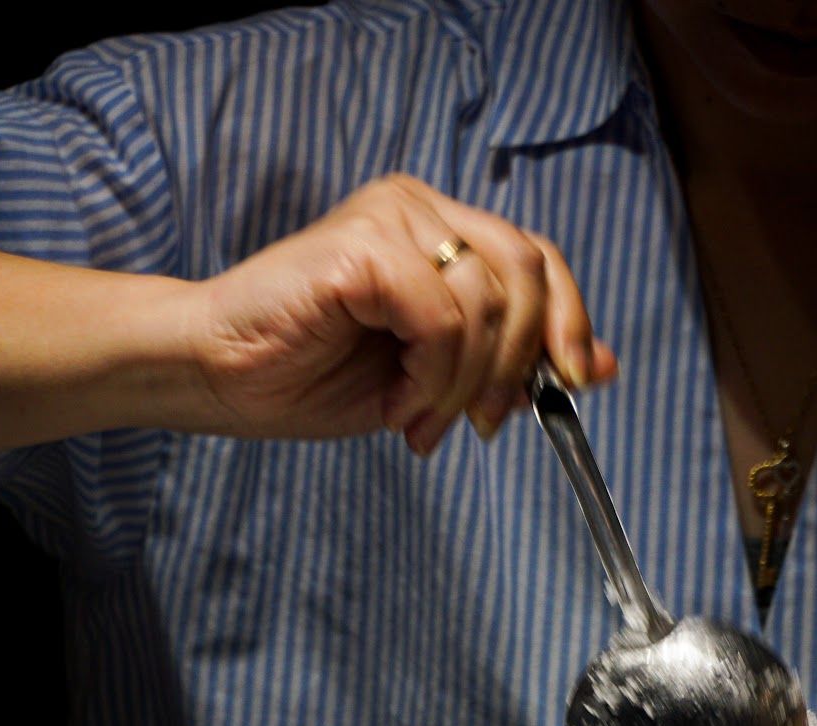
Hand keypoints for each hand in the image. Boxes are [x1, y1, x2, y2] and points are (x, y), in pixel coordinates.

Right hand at [191, 173, 616, 452]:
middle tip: (482, 426)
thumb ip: (511, 364)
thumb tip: (600, 368)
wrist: (216, 376)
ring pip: (488, 304)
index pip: (540, 257)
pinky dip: (432, 377)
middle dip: (517, 367)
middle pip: (528, 273)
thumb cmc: (307, 375)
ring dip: (463, 387)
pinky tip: (396, 402)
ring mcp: (390, 218)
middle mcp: (418, 207)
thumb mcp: (432, 380)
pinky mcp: (363, 247)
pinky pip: (441, 319)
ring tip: (418, 421)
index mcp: (438, 228)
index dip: (569, 322)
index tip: (572, 386)